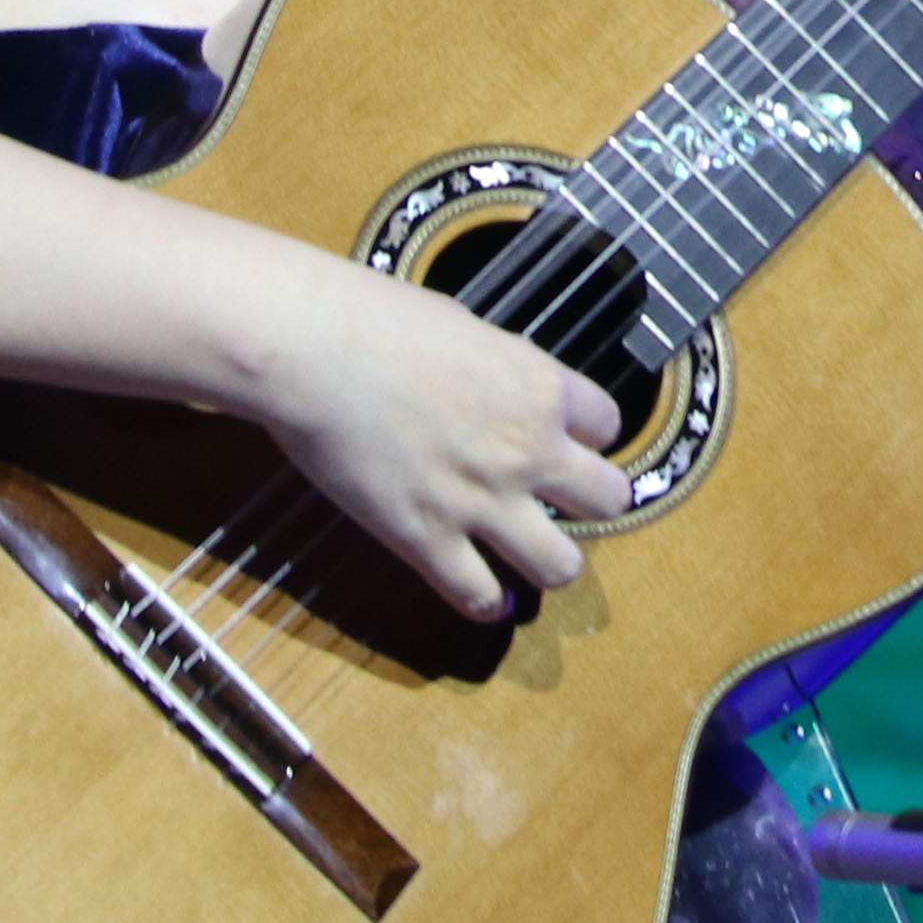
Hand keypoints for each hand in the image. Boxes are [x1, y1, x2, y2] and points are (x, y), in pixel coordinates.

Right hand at [243, 253, 632, 618]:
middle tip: (560, 503)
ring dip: (551, 563)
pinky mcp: (427, 538)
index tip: (564, 440)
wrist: (313, 349)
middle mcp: (526, 448)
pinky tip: (482, 595)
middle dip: (590, 504)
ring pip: (562, 567)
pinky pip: (480, 596)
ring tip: (531, 557)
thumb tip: (496, 385)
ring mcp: (481, 500)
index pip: (608, 425)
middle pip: (609, 500)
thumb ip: (498, 369)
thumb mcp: (465, 327)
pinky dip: (485, 602)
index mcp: (539, 387)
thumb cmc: (374, 319)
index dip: (587, 436)